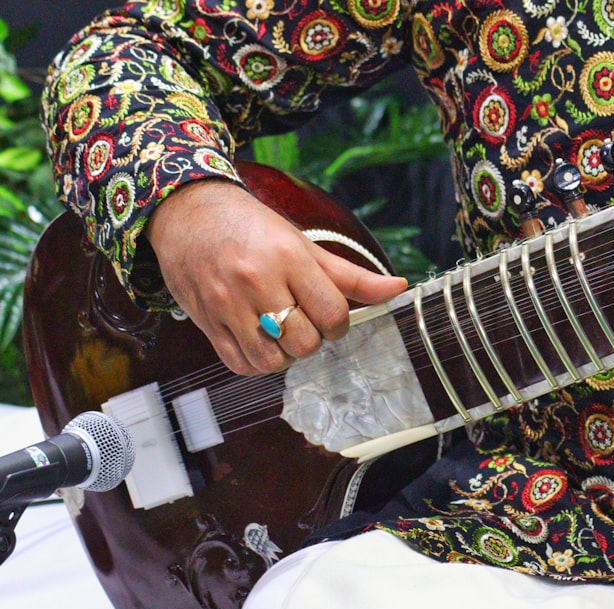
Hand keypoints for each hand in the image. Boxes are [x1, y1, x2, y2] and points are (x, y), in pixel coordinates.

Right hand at [146, 179, 407, 374]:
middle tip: (302, 319)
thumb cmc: (252, 227)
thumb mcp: (305, 244)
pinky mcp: (205, 322)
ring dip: (285, 353)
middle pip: (305, 342)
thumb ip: (352, 275)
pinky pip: (242, 364)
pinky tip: (259, 338)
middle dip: (312, 338)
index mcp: (288, 257)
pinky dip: (257, 361)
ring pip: (273, 360)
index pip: (333, 313)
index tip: (329, 314)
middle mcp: (256, 281)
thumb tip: (399, 289)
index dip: (338, 323)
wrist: (188, 212)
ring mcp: (227, 304)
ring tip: (280, 330)